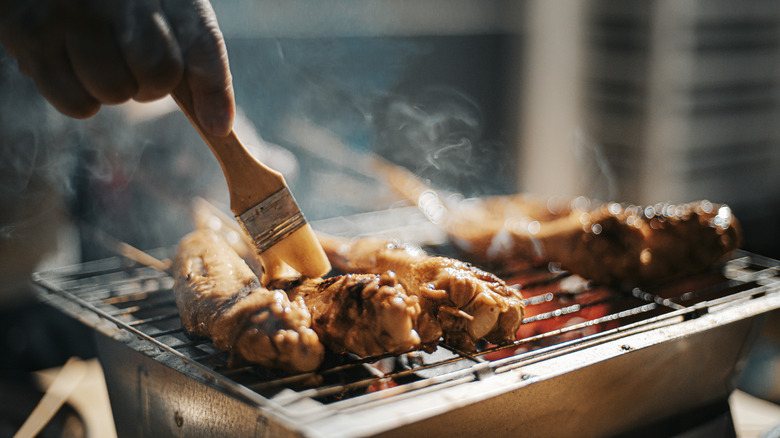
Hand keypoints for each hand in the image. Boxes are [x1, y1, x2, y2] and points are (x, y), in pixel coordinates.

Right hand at [0, 0, 234, 135]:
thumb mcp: (168, 9)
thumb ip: (200, 61)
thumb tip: (219, 127)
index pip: (201, 43)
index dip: (211, 87)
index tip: (216, 125)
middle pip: (157, 74)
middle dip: (150, 82)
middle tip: (129, 59)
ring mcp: (69, 12)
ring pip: (114, 91)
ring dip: (112, 90)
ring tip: (96, 59)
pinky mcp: (28, 34)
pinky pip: (75, 103)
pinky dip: (79, 99)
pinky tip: (71, 67)